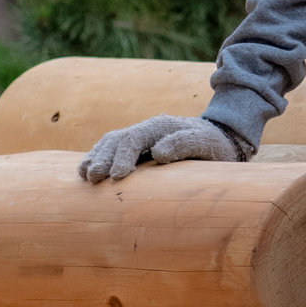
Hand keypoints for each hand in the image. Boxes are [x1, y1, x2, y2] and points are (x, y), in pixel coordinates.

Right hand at [77, 115, 248, 183]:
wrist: (220, 138)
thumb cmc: (214, 144)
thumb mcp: (205, 142)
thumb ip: (185, 144)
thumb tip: (157, 152)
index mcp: (160, 126)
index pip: (133, 138)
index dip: (122, 156)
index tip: (118, 176)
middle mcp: (146, 129)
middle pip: (116, 140)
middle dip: (103, 159)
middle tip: (94, 180)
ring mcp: (140, 137)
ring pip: (109, 143)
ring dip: (95, 158)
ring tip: (85, 176)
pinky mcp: (137, 148)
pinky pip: (111, 149)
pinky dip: (97, 158)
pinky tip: (86, 172)